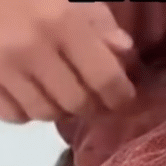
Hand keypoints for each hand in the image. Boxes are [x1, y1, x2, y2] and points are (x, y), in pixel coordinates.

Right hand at [0, 0, 135, 122]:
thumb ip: (97, 21)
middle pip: (78, 103)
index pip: (106, 78)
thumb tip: (125, 51)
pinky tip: (29, 92)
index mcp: (60, 21)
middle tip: (94, 98)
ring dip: (59, 108)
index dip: (121, 96)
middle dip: (91, 105)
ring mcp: (1, 67)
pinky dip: (28, 110)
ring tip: (60, 92)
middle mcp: (32, 48)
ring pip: (46, 113)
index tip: (124, 98)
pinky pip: (15, 115)